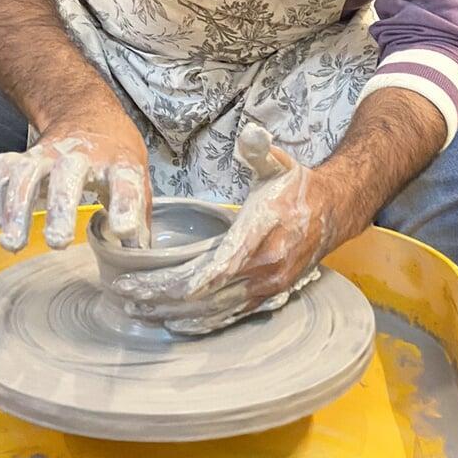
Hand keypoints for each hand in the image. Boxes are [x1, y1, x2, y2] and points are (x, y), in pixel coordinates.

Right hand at [0, 117, 151, 251]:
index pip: (125, 181)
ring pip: (28, 172)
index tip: (123, 231)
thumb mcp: (137, 177)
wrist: (86, 112)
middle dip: (61, 207)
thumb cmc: (113, 154)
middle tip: (57, 241)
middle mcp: (81, 154)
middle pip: (69, 174)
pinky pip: (2, 170)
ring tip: (13, 243)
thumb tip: (139, 257)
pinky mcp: (24, 154)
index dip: (126, 207)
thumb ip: (139, 217)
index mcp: (118, 160)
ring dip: (17, 206)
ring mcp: (49, 152)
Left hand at [112, 123, 341, 333]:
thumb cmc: (297, 187)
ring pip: (212, 312)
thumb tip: (250, 133)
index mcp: (260, 236)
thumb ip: (260, 149)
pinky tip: (173, 324)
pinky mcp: (267, 297)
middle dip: (159, 298)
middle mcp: (264, 269)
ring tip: (136, 311)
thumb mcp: (279, 162)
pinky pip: (228, 317)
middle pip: (203, 296)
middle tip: (122, 295)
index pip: (215, 269)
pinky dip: (198, 323)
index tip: (141, 281)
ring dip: (172, 315)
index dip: (177, 282)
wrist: (334, 212)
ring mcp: (266, 288)